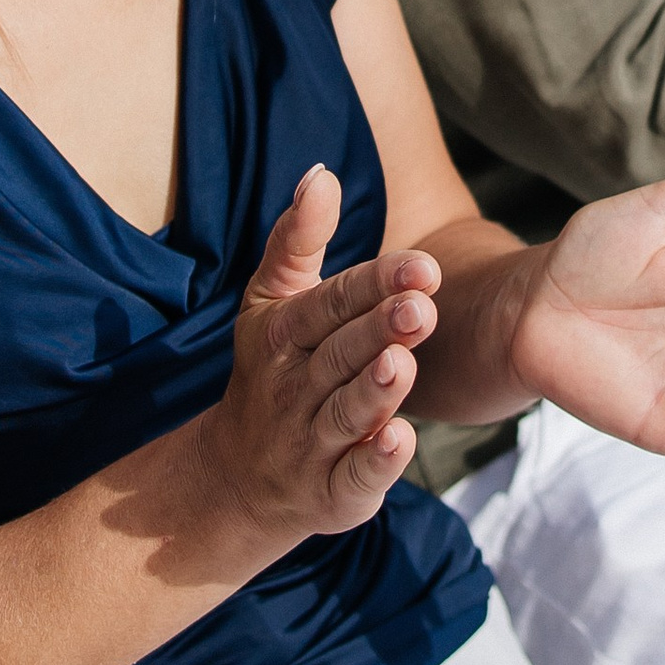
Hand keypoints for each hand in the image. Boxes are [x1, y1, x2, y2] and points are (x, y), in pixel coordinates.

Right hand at [195, 165, 429, 547]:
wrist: (240, 477)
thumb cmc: (273, 369)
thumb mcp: (272, 302)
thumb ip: (298, 240)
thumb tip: (321, 173)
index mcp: (283, 334)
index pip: (332, 302)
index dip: (376, 283)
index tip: (424, 266)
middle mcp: (294, 387)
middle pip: (342, 354)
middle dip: (380, 330)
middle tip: (422, 307)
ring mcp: (310, 442)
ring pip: (346, 412)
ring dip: (375, 390)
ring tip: (404, 363)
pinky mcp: (332, 492)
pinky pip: (354, 476)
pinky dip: (375, 461)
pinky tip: (400, 439)